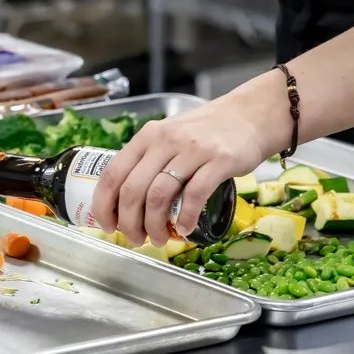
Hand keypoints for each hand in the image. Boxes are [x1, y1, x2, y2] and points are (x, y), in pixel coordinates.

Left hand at [90, 100, 273, 247]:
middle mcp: (165, 141)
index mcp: (146, 137)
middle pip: (132, 190)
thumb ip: (147, 161)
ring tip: (159, 239)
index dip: (103, 205)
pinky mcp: (220, 160)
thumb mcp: (168, 137)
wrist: (251, 115)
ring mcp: (192, 150)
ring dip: (154, 225)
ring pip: (158, 195)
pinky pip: (194, 195)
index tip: (106, 225)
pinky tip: (184, 229)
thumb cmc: (205, 132)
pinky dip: (185, 217)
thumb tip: (123, 202)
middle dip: (129, 222)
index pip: (112, 174)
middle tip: (136, 239)